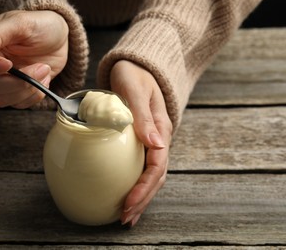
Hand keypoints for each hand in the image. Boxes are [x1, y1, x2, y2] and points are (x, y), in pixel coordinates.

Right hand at [0, 10, 68, 108]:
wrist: (59, 37)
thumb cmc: (38, 25)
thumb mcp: (19, 22)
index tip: (8, 64)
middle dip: (18, 80)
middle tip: (40, 66)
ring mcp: (2, 82)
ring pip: (4, 99)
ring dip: (29, 88)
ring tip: (43, 69)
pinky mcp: (17, 92)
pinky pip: (20, 104)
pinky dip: (36, 94)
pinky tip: (43, 78)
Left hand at [110, 60, 172, 226]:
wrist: (135, 67)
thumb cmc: (133, 75)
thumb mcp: (135, 89)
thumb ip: (143, 115)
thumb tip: (156, 143)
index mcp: (160, 129)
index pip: (157, 165)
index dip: (144, 186)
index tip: (128, 201)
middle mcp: (159, 139)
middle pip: (156, 177)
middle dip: (143, 199)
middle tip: (125, 218)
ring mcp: (151, 142)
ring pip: (150, 175)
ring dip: (140, 197)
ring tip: (127, 216)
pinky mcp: (140, 142)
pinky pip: (140, 167)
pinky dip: (135, 185)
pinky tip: (125, 196)